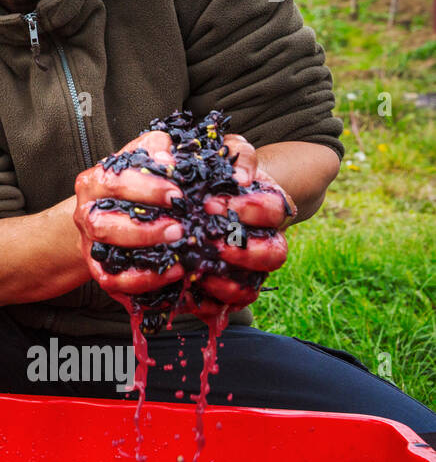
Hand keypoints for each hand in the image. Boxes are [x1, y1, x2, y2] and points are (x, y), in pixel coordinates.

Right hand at [74, 130, 184, 296]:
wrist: (103, 217)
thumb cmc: (129, 186)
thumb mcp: (137, 160)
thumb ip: (152, 149)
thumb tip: (167, 157)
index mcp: (93, 183)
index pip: (113, 181)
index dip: (146, 188)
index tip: (177, 194)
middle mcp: (86, 213)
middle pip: (101, 222)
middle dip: (142, 227)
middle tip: (180, 228)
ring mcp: (90, 243)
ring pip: (105, 250)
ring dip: (143, 250)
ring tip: (180, 249)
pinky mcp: (99, 269)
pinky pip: (114, 281)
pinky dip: (142, 281)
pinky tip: (173, 273)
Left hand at [192, 133, 294, 306]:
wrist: (190, 200)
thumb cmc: (209, 172)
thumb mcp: (223, 153)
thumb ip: (237, 155)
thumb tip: (241, 175)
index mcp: (268, 206)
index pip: (274, 210)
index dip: (250, 209)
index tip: (213, 203)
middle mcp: (263, 241)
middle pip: (275, 254)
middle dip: (245, 250)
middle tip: (211, 239)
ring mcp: (246, 270)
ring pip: (251, 288)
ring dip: (229, 283)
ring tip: (199, 270)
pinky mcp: (223, 292)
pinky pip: (223, 309)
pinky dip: (208, 305)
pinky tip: (186, 295)